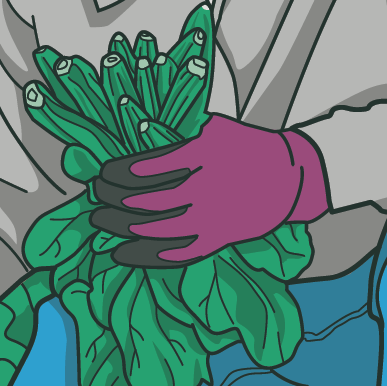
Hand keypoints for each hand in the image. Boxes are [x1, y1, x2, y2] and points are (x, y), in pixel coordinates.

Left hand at [91, 114, 330, 266]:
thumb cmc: (249, 147)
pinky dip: (144, 257)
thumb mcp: (214, 128)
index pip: (142, 169)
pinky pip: (173, 255)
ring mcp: (208, 219)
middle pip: (141, 202)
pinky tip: (121, 253)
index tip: (101, 174)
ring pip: (152, 230)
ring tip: (100, 222)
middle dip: (110, 201)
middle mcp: (200, 189)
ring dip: (119, 228)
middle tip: (95, 197)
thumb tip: (137, 137)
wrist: (291, 177)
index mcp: (198, 157)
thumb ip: (178, 135)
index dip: (114, 174)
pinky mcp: (215, 240)